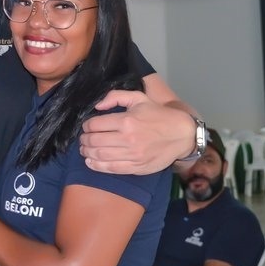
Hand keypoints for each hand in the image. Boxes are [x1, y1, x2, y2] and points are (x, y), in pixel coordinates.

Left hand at [80, 90, 195, 174]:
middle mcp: (127, 139)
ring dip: (87, 153)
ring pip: (100, 156)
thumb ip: (116, 97)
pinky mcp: (136, 167)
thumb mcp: (139, 98)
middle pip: (94, 141)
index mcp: (126, 121)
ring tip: (85, 150)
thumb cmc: (158, 115)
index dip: (86, 126)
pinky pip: (111, 168)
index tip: (87, 126)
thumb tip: (97, 105)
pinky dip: (96, 166)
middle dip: (84, 140)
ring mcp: (132, 155)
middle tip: (83, 139)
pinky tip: (90, 162)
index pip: (95, 125)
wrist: (181, 134)